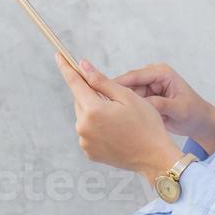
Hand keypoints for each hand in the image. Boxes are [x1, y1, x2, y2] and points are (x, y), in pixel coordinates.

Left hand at [53, 52, 177, 182]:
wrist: (155, 158)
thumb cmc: (146, 125)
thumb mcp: (127, 96)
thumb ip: (101, 81)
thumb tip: (83, 66)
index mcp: (93, 110)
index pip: (74, 82)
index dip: (66, 67)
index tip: (58, 55)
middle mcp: (83, 126)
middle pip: (80, 100)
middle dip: (91, 94)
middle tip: (114, 99)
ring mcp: (85, 141)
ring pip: (84, 116)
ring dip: (95, 111)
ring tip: (119, 119)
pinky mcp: (89, 152)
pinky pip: (88, 132)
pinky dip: (96, 127)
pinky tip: (115, 131)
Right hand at [113, 62, 212, 137]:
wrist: (199, 122)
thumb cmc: (194, 113)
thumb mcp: (179, 109)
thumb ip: (161, 104)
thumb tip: (142, 104)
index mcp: (162, 73)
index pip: (135, 76)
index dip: (118, 83)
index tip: (102, 91)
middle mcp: (152, 77)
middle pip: (127, 84)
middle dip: (116, 95)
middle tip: (103, 106)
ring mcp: (147, 87)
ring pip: (126, 94)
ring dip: (120, 103)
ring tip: (109, 115)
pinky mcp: (145, 98)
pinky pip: (130, 102)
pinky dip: (125, 109)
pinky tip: (117, 118)